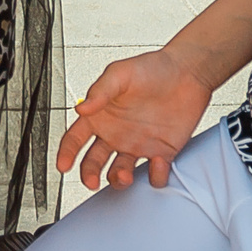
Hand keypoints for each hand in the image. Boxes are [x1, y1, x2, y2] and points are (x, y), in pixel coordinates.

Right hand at [56, 44, 215, 189]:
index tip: (63, 166)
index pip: (75, 139)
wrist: (188, 72)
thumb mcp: (120, 73)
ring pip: (121, 173)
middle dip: (90, 174)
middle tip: (92, 181)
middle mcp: (115, 134)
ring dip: (119, 179)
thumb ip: (100, 91)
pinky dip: (155, 175)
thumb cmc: (152, 68)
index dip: (66, 153)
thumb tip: (82, 109)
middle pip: (94, 162)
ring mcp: (138, 145)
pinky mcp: (162, 152)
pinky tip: (158, 164)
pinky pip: (155, 173)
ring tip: (124, 175)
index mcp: (100, 117)